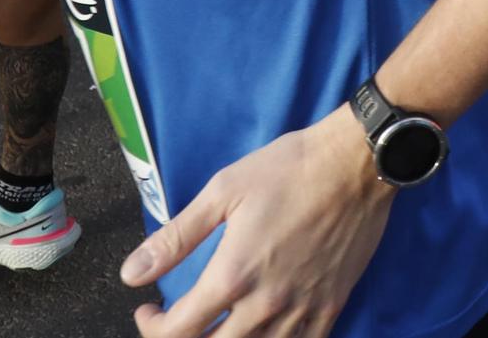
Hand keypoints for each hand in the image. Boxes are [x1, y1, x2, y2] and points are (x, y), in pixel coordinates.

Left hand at [122, 107, 392, 337]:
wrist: (356, 165)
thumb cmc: (289, 168)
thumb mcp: (223, 191)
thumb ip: (176, 238)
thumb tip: (131, 273)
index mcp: (233, 275)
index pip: (179, 331)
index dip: (153, 328)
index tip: (148, 310)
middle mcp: (265, 305)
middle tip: (175, 321)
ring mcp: (301, 311)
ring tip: (213, 329)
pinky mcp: (330, 309)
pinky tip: (260, 333)